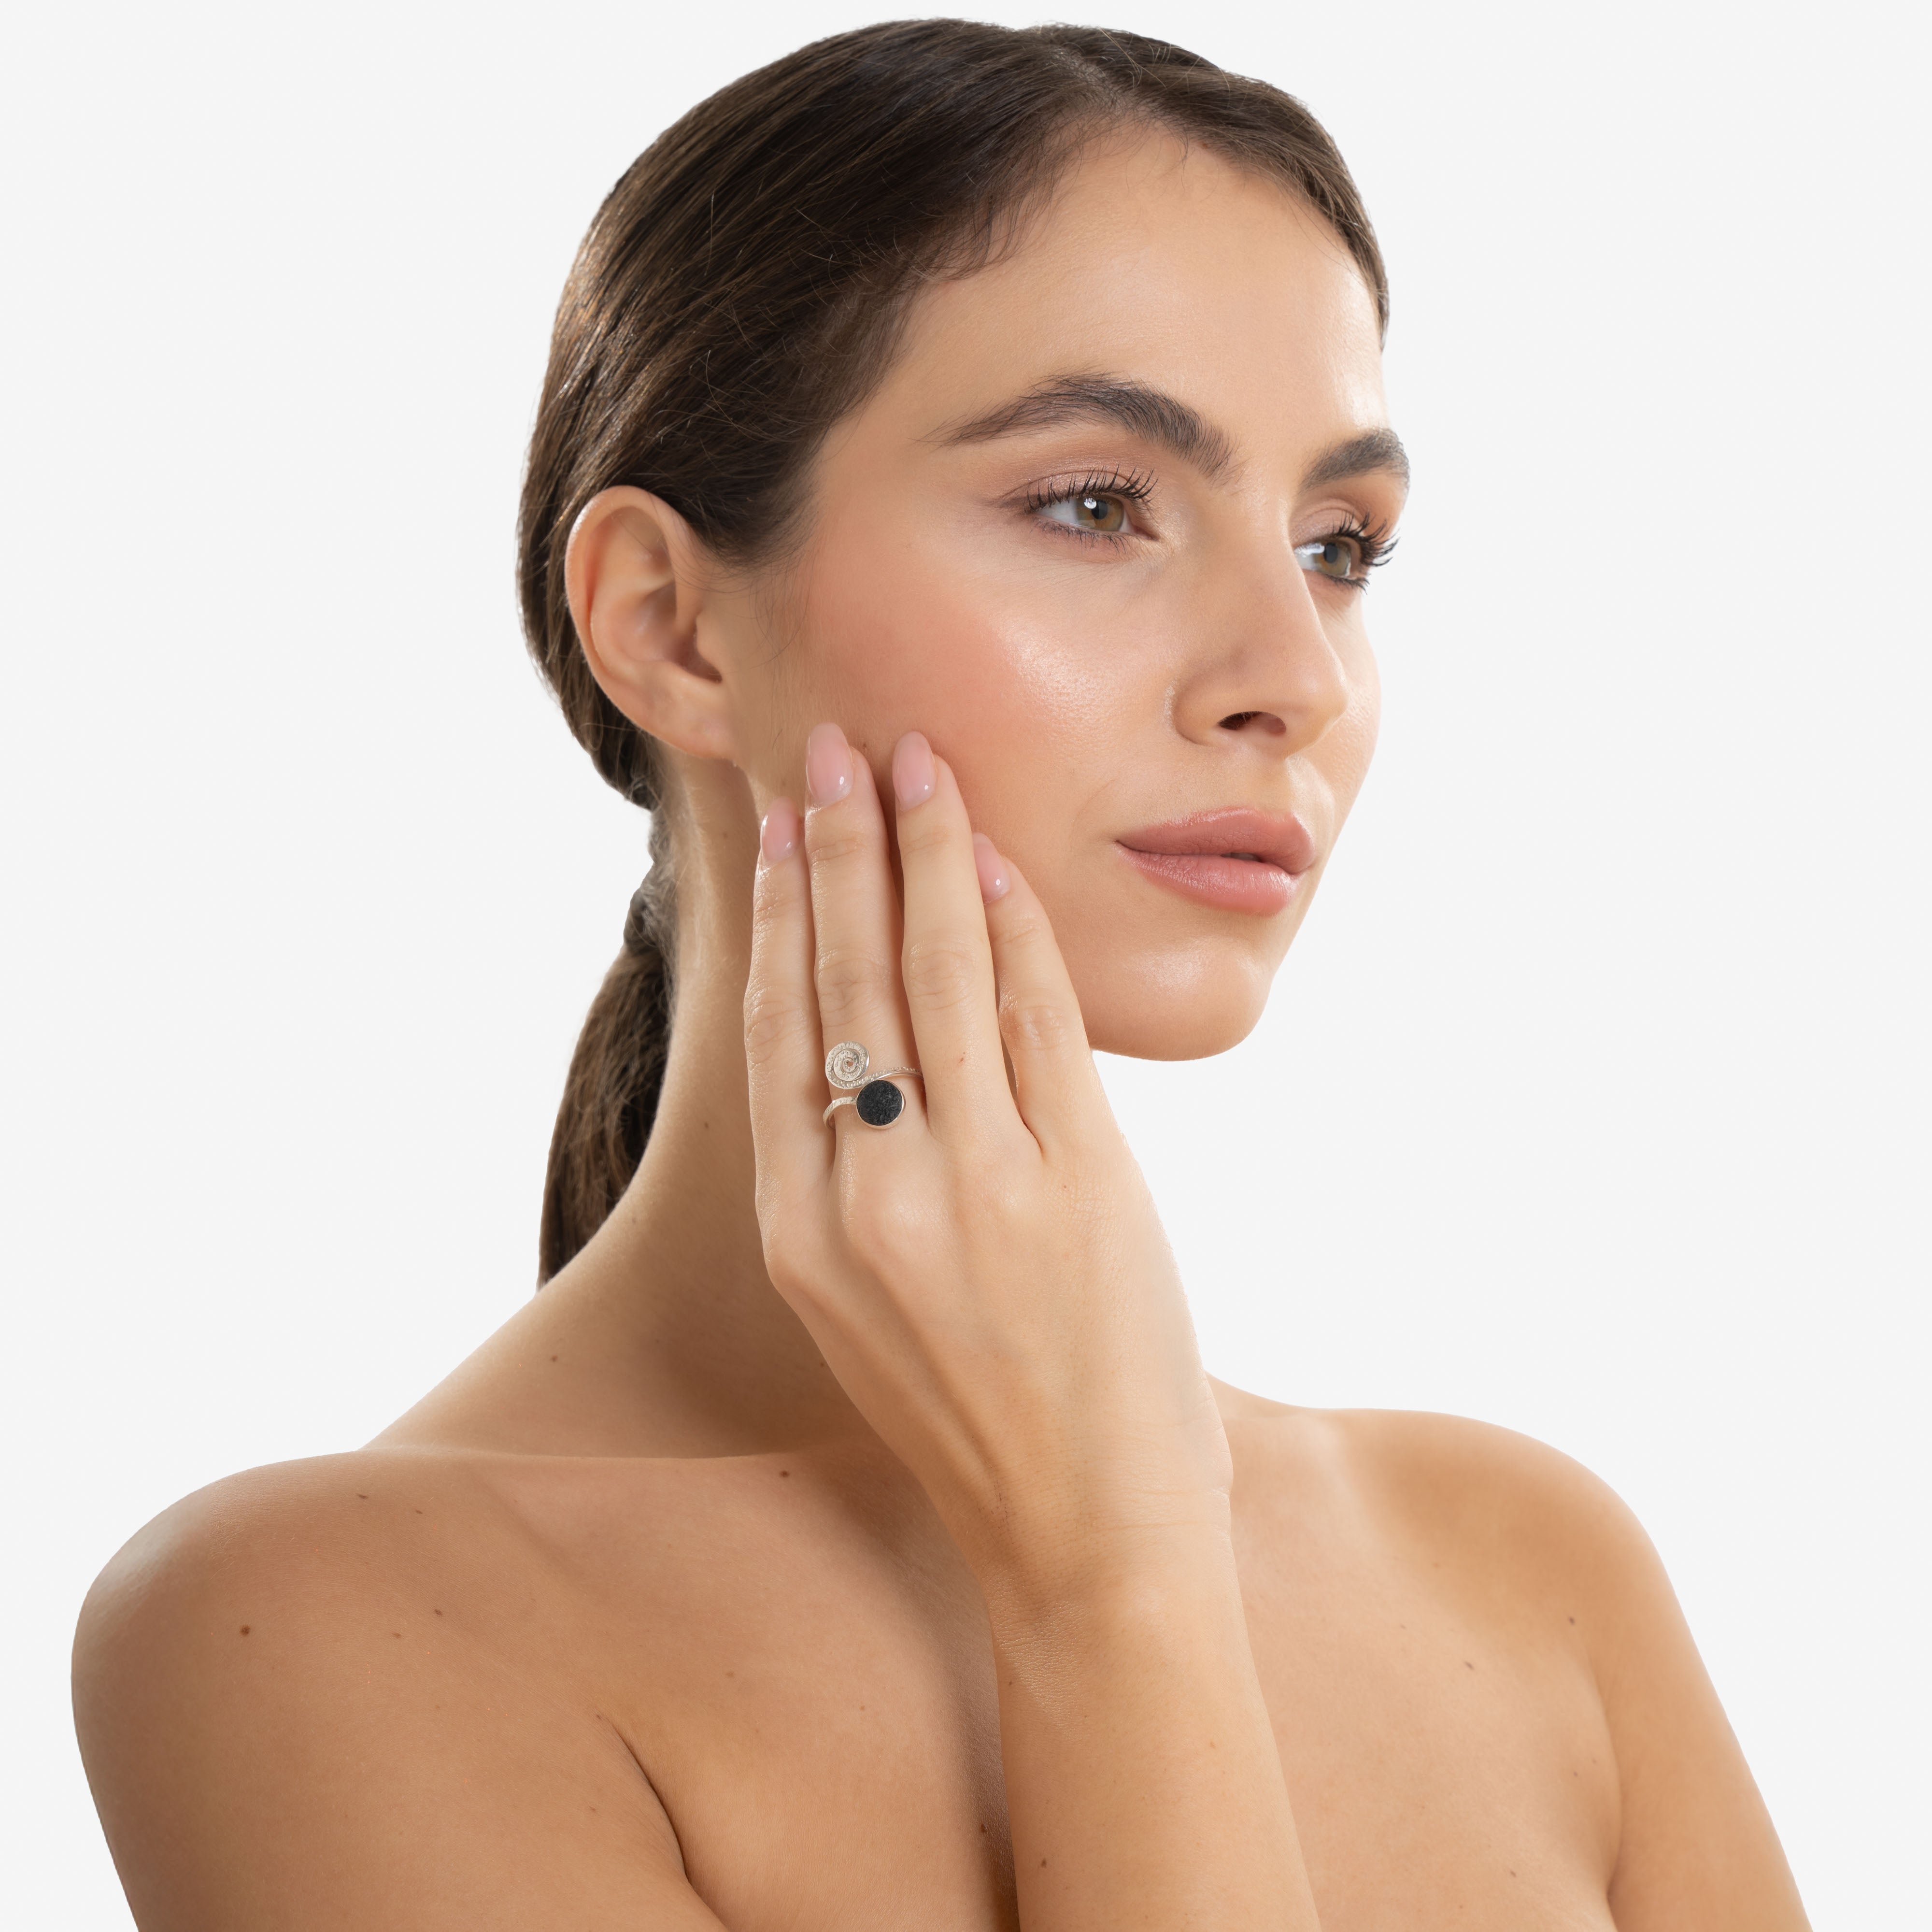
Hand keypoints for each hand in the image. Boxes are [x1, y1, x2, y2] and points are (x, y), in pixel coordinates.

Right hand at [742, 723, 1231, 1597]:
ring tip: (913, 762)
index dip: (779, 912)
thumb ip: (855, 1178)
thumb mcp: (870, 1305)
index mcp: (801, 1233)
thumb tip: (869, 1040)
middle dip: (835, 847)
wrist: (1083, 1543)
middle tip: (829, 745)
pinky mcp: (1074, 1184)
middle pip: (842, 981)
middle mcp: (867, 1199)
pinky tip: (994, 859)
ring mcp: (970, 1188)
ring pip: (935, 977)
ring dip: (923, 856)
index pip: (780, 1029)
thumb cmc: (980, 1420)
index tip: (779, 822)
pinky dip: (1014, 929)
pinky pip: (1034, 1022)